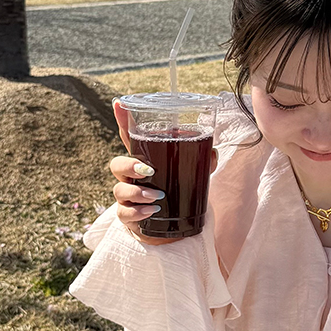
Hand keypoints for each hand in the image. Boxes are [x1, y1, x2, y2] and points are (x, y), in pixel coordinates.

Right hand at [109, 99, 217, 244]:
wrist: (172, 227)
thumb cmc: (177, 194)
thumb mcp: (190, 176)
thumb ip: (201, 163)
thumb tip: (213, 152)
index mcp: (144, 161)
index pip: (129, 138)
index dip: (123, 120)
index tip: (119, 103)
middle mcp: (130, 177)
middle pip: (116, 164)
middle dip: (128, 166)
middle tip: (148, 171)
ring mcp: (127, 197)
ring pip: (119, 190)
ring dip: (137, 192)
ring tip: (157, 196)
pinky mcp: (128, 216)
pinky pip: (124, 213)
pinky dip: (138, 211)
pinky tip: (152, 211)